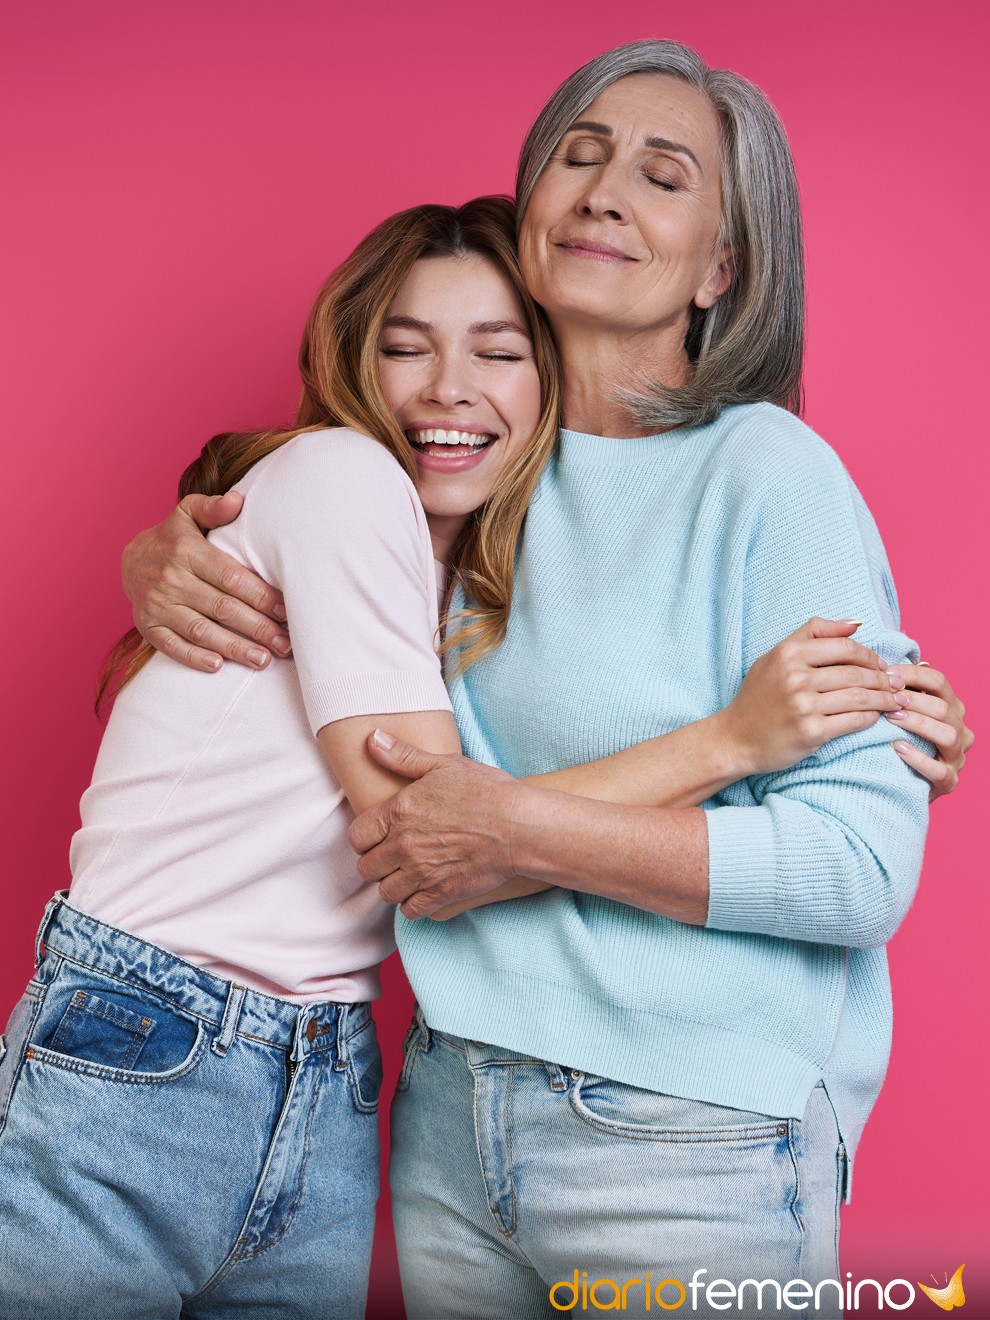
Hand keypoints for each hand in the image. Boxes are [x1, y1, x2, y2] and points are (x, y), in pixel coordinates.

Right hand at [121, 492, 290, 670]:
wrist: (130, 559)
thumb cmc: (173, 538)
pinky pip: (171, 645)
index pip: (231, 578)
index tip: (287, 611)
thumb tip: (238, 501)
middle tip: (286, 644)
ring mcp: (157, 604)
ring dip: (234, 647)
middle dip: (258, 628)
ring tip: (264, 660)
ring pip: (202, 630)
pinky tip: (219, 665)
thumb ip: (213, 507)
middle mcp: (171, 579)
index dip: (261, 596)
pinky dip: (194, 657)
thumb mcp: (188, 513)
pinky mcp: (147, 625)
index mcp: (187, 551)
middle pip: (223, 608)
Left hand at [347, 731, 521, 918]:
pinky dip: (414, 904)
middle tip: (395, 856)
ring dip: (395, 884)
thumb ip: (403, 756)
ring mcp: (422, 873)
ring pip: (386, 892)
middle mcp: (404, 845)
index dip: (366, 838)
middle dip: (378, 863)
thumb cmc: (486, 792)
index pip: (357, 837)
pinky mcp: (441, 894)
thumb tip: (371, 739)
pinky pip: (410, 910)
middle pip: (367, 868)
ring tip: (409, 873)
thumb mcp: (444, 765)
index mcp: (400, 812)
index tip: (379, 837)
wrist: (520, 827)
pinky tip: (425, 890)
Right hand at [718, 617, 899, 775]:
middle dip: (883, 678)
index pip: (845, 647)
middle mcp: (795, 677)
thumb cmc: (758, 696)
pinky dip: (871, 718)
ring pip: (860, 697)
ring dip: (884, 699)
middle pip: (856, 673)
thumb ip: (812, 633)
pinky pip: (854, 721)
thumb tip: (856, 624)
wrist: (735, 738)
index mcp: (788, 653)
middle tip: (898, 684)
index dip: (870, 655)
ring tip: (897, 700)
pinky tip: (877, 716)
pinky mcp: (811, 732)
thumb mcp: (776, 656)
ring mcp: (803, 706)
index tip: (881, 664)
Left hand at [887, 663, 973, 800]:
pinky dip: (918, 758)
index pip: (939, 681)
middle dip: (914, 700)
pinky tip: (897, 748)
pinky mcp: (948, 781)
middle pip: (944, 708)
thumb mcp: (903, 712)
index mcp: (952, 708)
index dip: (913, 674)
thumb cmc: (900, 739)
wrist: (902, 783)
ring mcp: (957, 757)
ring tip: (892, 719)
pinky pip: (939, 770)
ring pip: (947, 735)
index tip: (886, 674)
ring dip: (918, 724)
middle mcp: (960, 730)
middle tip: (887, 697)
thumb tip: (880, 667)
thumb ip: (899, 691)